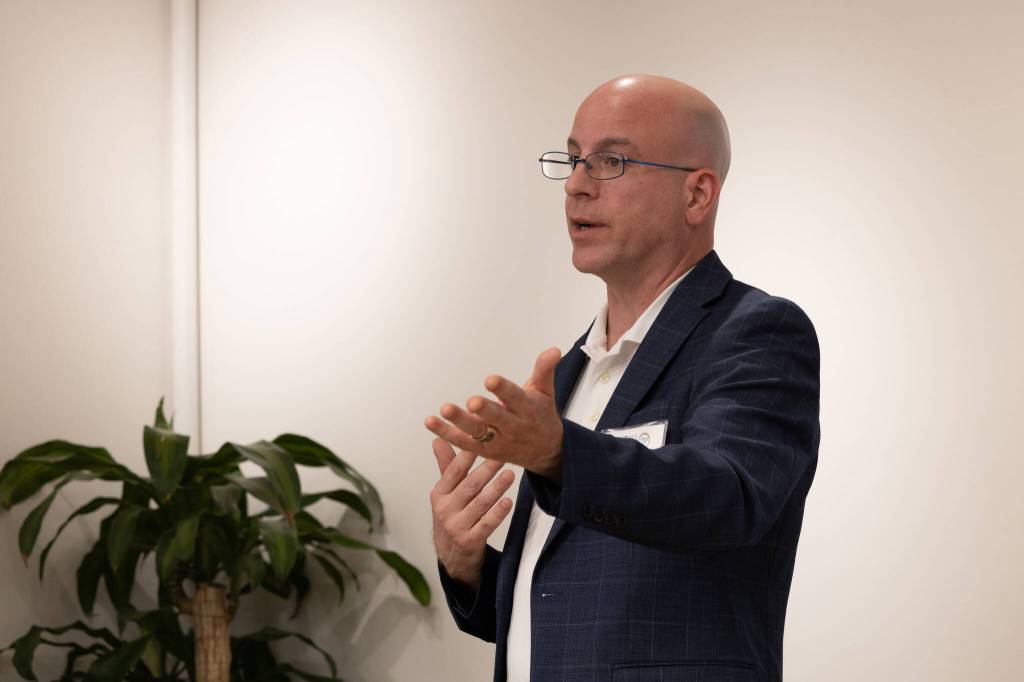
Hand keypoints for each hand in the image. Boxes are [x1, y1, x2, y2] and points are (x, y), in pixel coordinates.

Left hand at [424, 348, 563, 478]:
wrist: (546, 451)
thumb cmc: (541, 415)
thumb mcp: (546, 392)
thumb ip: (544, 370)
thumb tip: (554, 349)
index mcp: (528, 409)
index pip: (515, 398)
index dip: (503, 390)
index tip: (491, 380)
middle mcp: (513, 426)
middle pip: (497, 419)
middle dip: (485, 411)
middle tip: (472, 402)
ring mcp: (498, 440)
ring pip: (477, 432)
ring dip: (459, 422)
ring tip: (444, 408)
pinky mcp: (485, 450)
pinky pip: (464, 443)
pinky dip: (447, 433)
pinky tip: (431, 422)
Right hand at [429, 438, 515, 587]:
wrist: (450, 555)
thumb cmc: (451, 515)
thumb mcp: (445, 493)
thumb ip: (446, 466)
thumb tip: (438, 439)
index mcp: (439, 494)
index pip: (454, 471)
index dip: (468, 455)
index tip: (481, 440)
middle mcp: (445, 509)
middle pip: (469, 485)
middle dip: (487, 468)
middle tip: (503, 454)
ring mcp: (457, 526)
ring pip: (480, 503)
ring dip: (496, 488)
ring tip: (510, 474)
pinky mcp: (470, 541)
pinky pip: (486, 525)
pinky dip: (498, 513)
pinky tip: (508, 501)